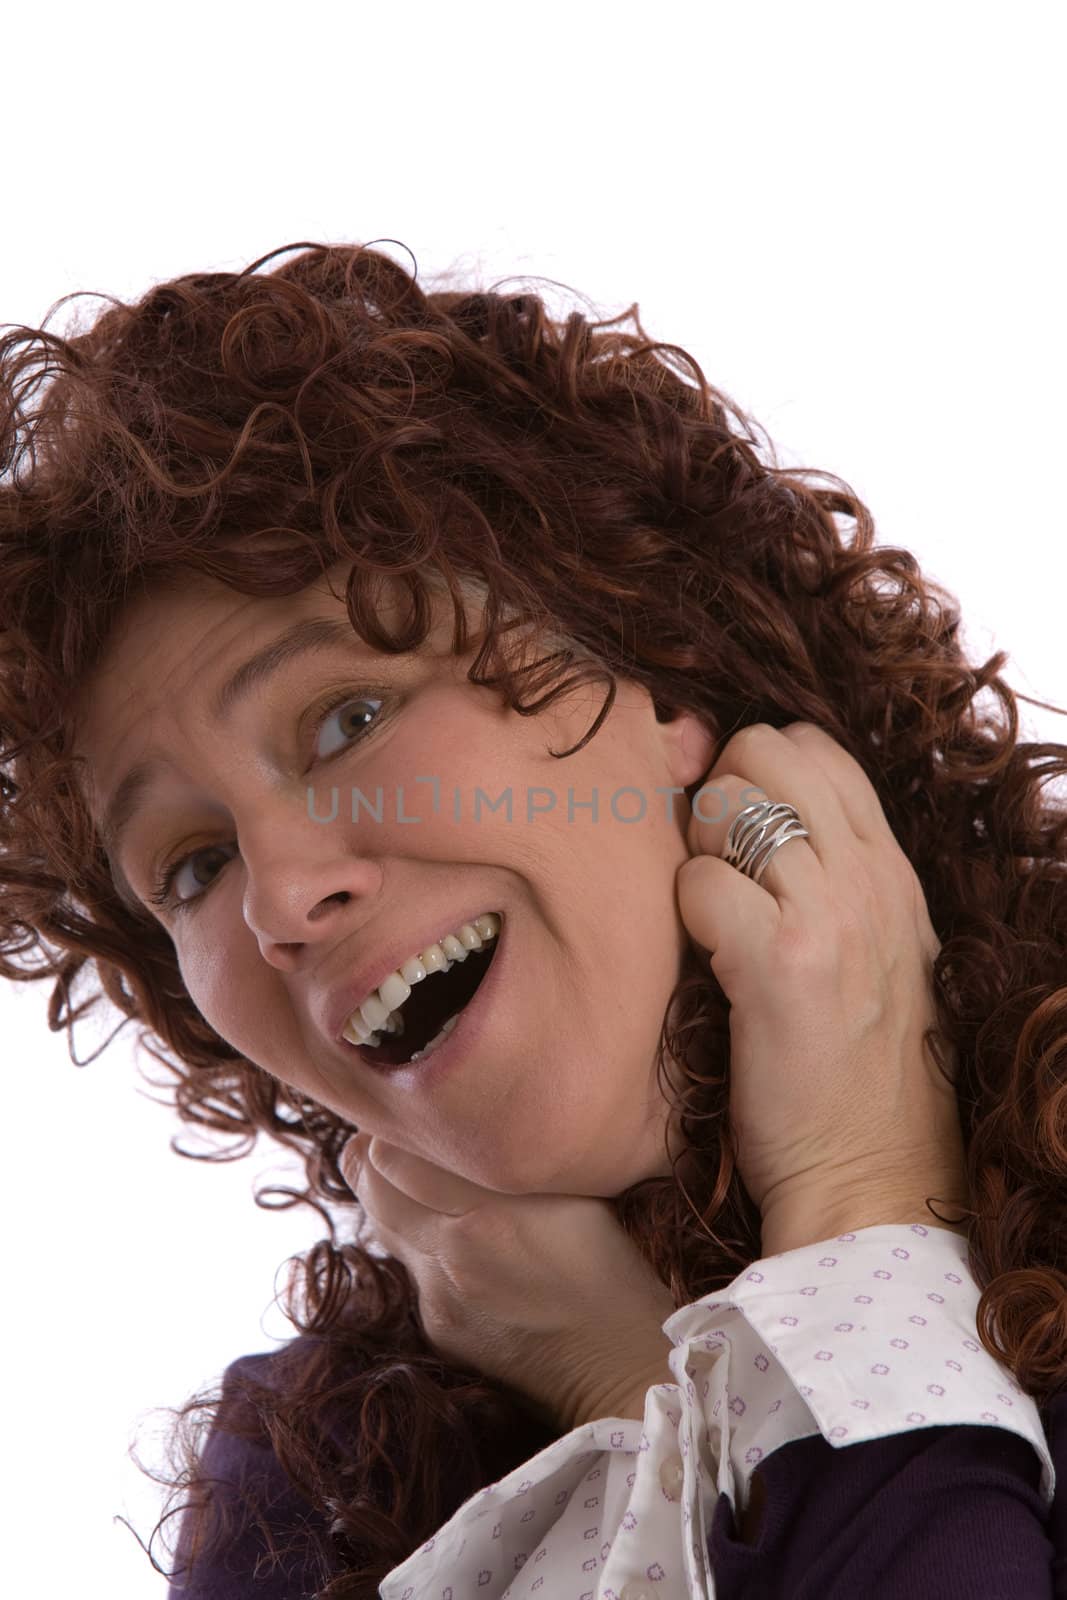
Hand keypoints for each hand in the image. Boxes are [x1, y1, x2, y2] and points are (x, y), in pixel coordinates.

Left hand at [338, 1135, 676, 1432]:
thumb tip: (461, 1126)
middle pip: (368, 1184)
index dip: (396, 1127)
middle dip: (378, 1155)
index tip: (423, 1115)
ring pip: (384, 1225)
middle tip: (412, 1142)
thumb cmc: (613, 1263)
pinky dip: (424, 1245)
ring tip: (435, 1187)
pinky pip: (412, 1268)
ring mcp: (436, 1295)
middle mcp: (449, 1252)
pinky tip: (464, 1245)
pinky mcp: (437, 1328)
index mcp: (486, 1210)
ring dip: (396, 1198)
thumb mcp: (574, 1192)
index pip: (388, 1153)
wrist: (620, 1365)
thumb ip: (510, 1158)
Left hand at [675, 721, 969, 1253]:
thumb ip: (835, 883)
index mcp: (891, 872)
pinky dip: (682, 912)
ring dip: (695, 850)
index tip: (735, 833)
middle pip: (767, 749)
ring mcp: (829, 914)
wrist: (874, 1182)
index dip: (756, 771)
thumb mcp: (879, 958)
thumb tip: (760, 826)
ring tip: (708, 918)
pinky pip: (699, 883)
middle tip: (711, 866)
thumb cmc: (858, 1080)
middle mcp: (868, 877)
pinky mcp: (780, 964)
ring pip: (727, 804)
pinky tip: (701, 960)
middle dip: (717, 792)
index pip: (818, 750)